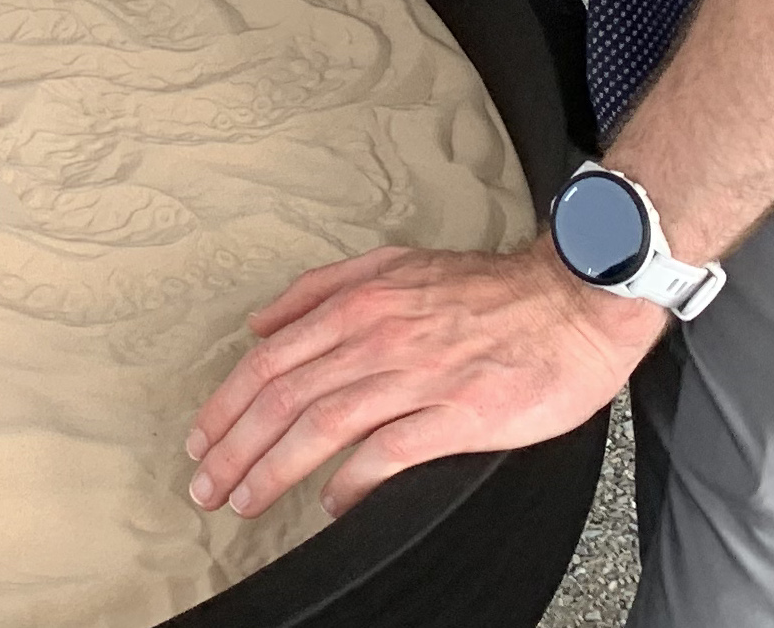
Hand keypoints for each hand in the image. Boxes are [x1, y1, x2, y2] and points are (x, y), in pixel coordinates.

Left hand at [185, 239, 661, 520]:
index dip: (225, 405)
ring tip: (245, 500)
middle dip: (233, 447)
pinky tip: (331, 506)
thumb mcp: (390, 266)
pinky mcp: (460, 414)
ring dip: (274, 468)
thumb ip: (320, 290)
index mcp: (355, 304)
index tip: (201, 440)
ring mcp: (417, 376)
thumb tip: (261, 323)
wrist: (571, 299)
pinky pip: (391, 452)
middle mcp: (375, 338)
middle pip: (282, 398)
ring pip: (322, 426)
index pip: (268, 361)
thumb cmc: (484, 289)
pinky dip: (353, 482)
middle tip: (205, 486)